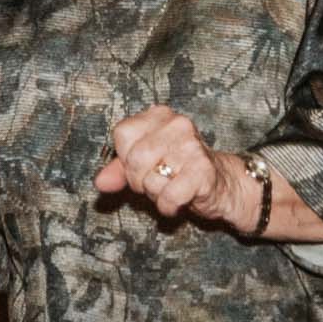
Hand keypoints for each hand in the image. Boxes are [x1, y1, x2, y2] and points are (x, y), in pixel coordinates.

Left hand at [92, 106, 254, 230]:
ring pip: (150, 180)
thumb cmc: (179, 170)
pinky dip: (169, 207)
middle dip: (140, 180)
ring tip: (172, 187)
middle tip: (159, 180)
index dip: (126, 157)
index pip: (122, 134)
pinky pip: (169, 196)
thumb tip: (100, 182)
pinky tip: (179, 200)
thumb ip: (119, 170)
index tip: (145, 163)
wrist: (222, 184)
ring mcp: (192, 147)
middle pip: (134, 159)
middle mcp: (178, 124)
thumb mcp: (145, 165)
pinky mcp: (203, 171)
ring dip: (156, 194)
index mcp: (160, 115)